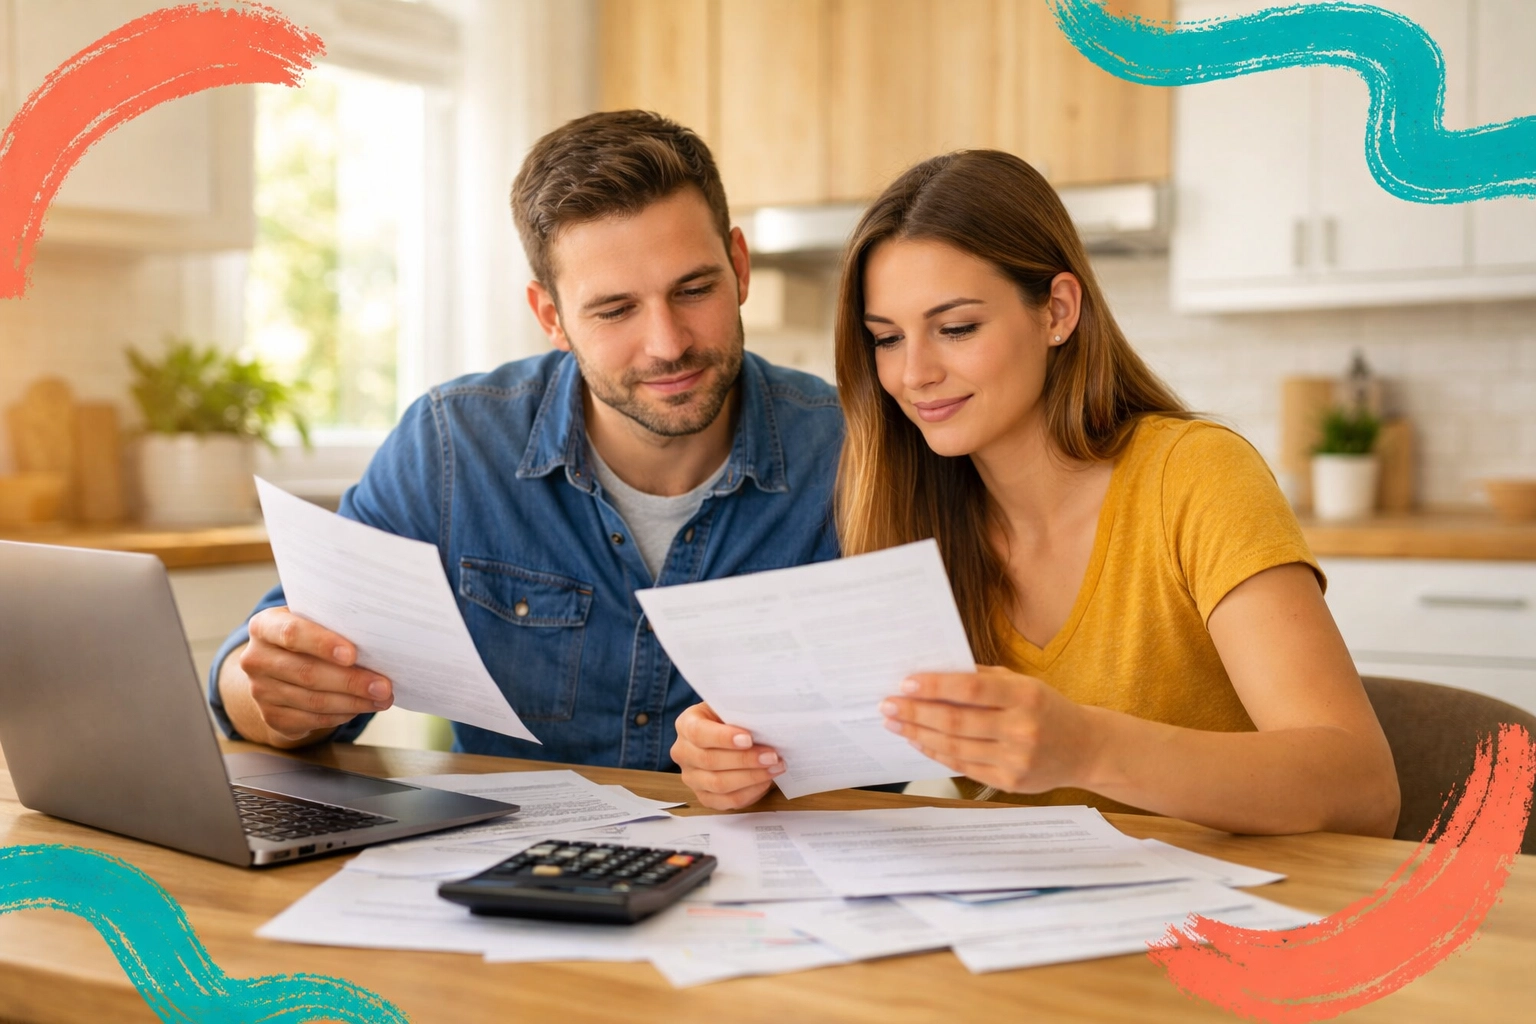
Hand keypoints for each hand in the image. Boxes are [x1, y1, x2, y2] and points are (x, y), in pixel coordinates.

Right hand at [237, 606, 392, 743]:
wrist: (278, 665)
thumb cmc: (307, 636)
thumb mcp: (313, 622)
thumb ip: (334, 626)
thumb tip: (378, 641)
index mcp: (264, 626)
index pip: (292, 633)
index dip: (322, 644)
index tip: (352, 654)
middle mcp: (256, 659)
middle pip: (307, 673)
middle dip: (351, 681)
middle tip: (384, 686)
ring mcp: (260, 691)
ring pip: (313, 700)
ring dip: (353, 702)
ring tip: (382, 699)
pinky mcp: (271, 716)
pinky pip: (312, 719)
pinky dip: (341, 715)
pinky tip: (361, 708)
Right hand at [671, 702, 784, 809]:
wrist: (726, 734)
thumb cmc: (730, 719)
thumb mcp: (730, 707)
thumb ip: (740, 712)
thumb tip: (763, 721)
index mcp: (686, 725)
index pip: (699, 733)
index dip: (723, 738)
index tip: (749, 739)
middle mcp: (683, 752)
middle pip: (710, 761)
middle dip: (745, 760)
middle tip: (772, 756)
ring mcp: (691, 777)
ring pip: (719, 784)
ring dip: (751, 777)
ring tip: (775, 767)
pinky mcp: (704, 796)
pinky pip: (727, 801)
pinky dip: (750, 792)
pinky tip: (766, 781)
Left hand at [878, 665, 1099, 794]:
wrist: (1085, 748)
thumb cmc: (1046, 708)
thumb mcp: (1023, 683)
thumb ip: (982, 678)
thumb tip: (933, 674)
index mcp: (1026, 696)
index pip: (972, 688)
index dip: (935, 686)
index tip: (906, 683)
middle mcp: (1022, 728)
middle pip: (956, 721)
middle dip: (915, 712)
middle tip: (887, 705)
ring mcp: (1016, 759)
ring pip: (955, 746)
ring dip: (919, 734)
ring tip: (895, 723)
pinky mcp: (1009, 781)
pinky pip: (963, 766)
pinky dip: (936, 752)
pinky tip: (918, 741)